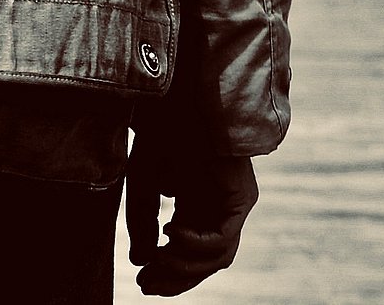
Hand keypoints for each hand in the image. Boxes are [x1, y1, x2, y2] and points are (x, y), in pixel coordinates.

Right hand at [126, 130, 258, 294]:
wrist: (176, 100)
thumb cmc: (160, 134)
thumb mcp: (143, 183)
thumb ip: (143, 221)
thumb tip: (142, 261)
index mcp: (196, 205)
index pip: (189, 253)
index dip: (167, 272)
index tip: (141, 281)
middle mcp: (217, 208)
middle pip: (205, 261)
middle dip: (175, 276)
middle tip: (146, 284)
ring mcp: (233, 204)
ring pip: (218, 256)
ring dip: (185, 267)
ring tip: (157, 264)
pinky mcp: (242, 197)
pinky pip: (224, 237)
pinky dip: (198, 244)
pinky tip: (173, 234)